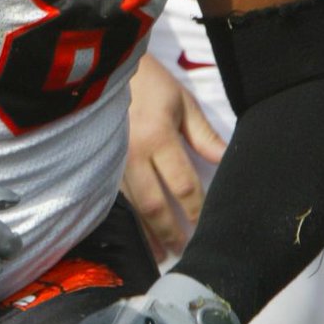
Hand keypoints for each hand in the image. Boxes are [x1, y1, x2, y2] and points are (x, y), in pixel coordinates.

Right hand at [123, 54, 225, 258]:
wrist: (104, 69)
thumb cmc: (149, 83)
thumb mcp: (182, 103)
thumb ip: (203, 135)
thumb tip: (224, 160)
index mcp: (158, 138)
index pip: (183, 184)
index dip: (196, 208)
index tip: (206, 224)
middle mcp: (132, 155)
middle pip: (154, 204)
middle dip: (169, 231)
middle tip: (182, 251)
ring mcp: (111, 162)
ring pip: (130, 207)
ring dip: (145, 232)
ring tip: (157, 253)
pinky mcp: (98, 165)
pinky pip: (114, 198)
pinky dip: (125, 218)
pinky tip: (131, 233)